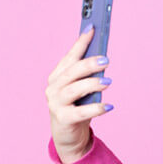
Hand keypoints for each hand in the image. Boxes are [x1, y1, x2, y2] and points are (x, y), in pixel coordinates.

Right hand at [46, 26, 113, 162]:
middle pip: (71, 72)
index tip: (92, 28)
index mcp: (57, 76)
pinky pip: (80, 112)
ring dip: (92, 83)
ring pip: (73, 90)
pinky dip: (95, 108)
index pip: (69, 56)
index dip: (80, 42)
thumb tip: (103, 56)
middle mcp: (53, 88)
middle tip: (106, 60)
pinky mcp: (63, 119)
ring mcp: (55, 104)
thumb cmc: (78, 107)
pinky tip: (109, 106)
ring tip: (108, 81)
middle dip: (88, 63)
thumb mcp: (83, 88)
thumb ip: (88, 75)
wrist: (69, 136)